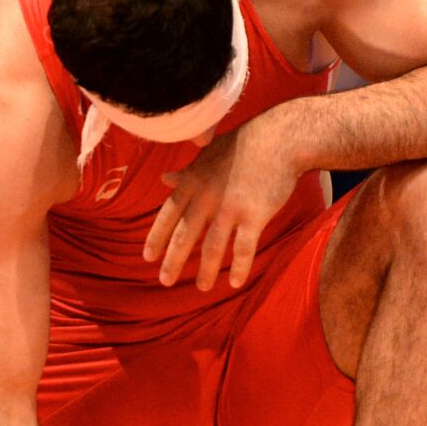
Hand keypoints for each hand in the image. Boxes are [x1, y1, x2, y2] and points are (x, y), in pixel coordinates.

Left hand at [144, 114, 302, 290]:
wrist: (278, 138)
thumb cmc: (244, 143)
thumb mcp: (208, 153)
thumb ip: (187, 171)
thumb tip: (164, 179)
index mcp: (193, 182)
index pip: (168, 214)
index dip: (157, 237)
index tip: (147, 257)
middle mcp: (206, 197)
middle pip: (184, 235)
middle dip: (173, 261)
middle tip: (165, 281)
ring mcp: (229, 207)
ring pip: (211, 247)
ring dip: (205, 270)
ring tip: (201, 288)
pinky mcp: (254, 214)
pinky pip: (243, 247)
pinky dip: (239, 266)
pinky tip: (234, 282)